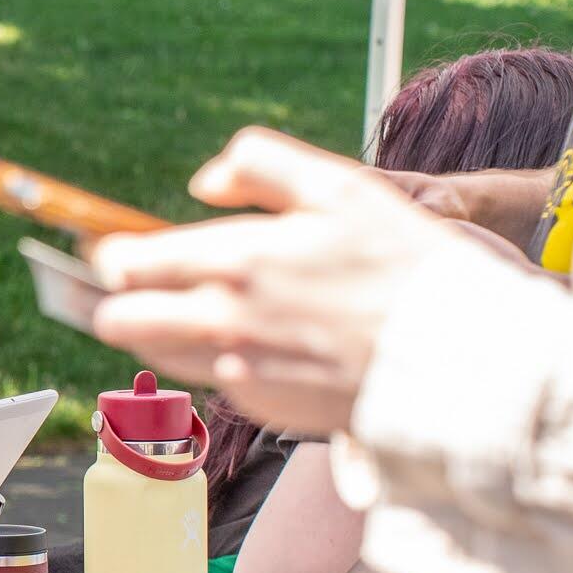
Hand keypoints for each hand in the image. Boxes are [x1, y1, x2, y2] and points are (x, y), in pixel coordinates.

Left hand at [87, 128, 519, 437]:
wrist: (461, 357)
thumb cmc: (408, 265)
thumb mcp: (341, 187)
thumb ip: (261, 166)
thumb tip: (204, 180)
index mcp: (235, 261)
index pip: (128, 264)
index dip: (111, 256)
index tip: (113, 252)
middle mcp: (223, 322)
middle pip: (120, 321)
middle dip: (116, 302)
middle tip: (135, 289)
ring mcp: (238, 371)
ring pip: (157, 355)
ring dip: (159, 333)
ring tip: (188, 312)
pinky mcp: (262, 407)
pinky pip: (214, 381)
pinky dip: (220, 361)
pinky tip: (258, 343)